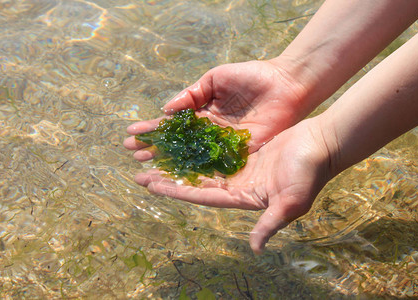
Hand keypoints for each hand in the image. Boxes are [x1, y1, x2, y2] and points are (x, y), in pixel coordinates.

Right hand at [124, 58, 309, 159]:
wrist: (287, 85)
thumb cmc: (253, 76)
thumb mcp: (216, 78)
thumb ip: (192, 93)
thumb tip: (165, 109)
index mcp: (203, 113)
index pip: (172, 124)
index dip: (152, 130)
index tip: (130, 135)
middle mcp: (210, 132)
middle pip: (178, 145)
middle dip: (154, 150)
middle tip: (132, 156)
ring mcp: (223, 146)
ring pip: (192, 159)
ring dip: (168, 166)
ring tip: (145, 171)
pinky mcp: (239, 156)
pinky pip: (215, 167)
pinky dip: (196, 174)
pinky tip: (176, 179)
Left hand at [133, 118, 332, 253]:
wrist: (323, 144)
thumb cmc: (310, 171)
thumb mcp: (292, 200)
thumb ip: (272, 223)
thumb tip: (256, 249)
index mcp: (243, 198)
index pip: (202, 197)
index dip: (176, 192)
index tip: (151, 185)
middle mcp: (237, 185)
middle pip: (196, 182)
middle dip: (169, 178)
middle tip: (141, 172)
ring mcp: (240, 168)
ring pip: (201, 165)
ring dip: (179, 162)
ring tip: (154, 155)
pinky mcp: (244, 152)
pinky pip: (213, 149)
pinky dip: (196, 146)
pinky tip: (181, 140)